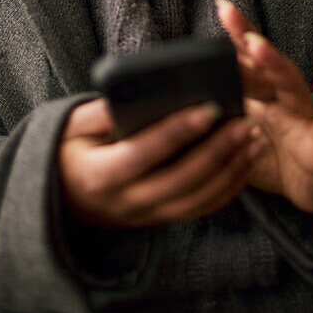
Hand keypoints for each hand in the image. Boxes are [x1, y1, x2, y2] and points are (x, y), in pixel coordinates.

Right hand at [57, 96, 266, 227]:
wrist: (57, 194)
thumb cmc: (67, 149)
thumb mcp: (72, 125)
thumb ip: (102, 111)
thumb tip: (139, 92)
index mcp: (100, 176)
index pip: (145, 154)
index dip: (178, 131)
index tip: (210, 108)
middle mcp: (125, 203)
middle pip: (180, 181)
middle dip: (218, 151)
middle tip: (246, 123)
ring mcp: (144, 217)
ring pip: (196, 200)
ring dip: (231, 171)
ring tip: (255, 141)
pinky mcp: (158, 220)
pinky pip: (198, 210)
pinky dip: (226, 190)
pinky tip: (245, 164)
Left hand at [216, 0, 312, 213]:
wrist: (310, 191)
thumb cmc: (271, 159)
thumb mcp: (236, 140)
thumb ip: (214, 124)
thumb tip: (172, 115)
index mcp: (262, 97)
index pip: (247, 60)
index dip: (236, 34)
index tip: (222, 7)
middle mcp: (282, 98)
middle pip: (265, 63)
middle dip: (248, 37)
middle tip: (229, 14)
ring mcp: (303, 115)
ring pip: (291, 83)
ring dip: (274, 62)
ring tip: (257, 44)